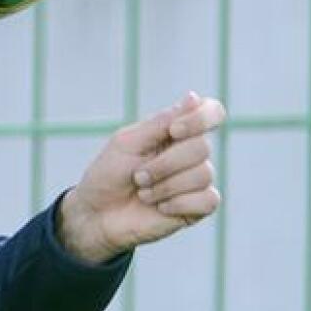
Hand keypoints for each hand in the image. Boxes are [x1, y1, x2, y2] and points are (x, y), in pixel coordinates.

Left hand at [57, 92, 225, 263]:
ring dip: (165, 186)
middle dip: (164, 164)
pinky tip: (159, 207)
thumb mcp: (128, 142)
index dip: (200, 119)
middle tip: (137, 176)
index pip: (212, 112)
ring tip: (143, 192)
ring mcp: (197, 180)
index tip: (174, 131)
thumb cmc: (109, 173)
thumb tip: (194, 97)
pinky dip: (178, 203)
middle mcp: (190, 153)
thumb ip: (161, 122)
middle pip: (202, 147)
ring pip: (204, 174)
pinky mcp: (198, 207)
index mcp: (175, 131)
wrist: (97, 213)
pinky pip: (208, 200)